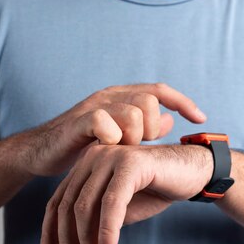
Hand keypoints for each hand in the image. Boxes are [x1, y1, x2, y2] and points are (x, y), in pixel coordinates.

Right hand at [12, 83, 206, 176]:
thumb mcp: (120, 137)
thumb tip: (168, 120)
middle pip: (149, 100)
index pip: (160, 90)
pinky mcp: (78, 122)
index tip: (201, 119)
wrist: (42, 153)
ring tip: (122, 151)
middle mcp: (110, 96)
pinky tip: (108, 149)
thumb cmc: (83, 146)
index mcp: (122, 97)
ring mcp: (94, 106)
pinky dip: (112, 137)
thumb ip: (143, 128)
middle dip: (151, 127)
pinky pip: (103, 121)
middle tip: (139, 146)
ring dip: (133, 136)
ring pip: (131, 111)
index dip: (183, 102)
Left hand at [38, 143, 211, 243]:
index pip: (58, 202)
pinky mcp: (130, 163)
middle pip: (67, 206)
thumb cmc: (156, 190)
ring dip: (88, 243)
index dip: (50, 235)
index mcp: (85, 165)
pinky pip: (112, 203)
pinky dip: (107, 231)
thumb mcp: (119, 212)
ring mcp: (110, 156)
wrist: (194, 172)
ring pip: (86, 206)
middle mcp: (93, 156)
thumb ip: (94, 224)